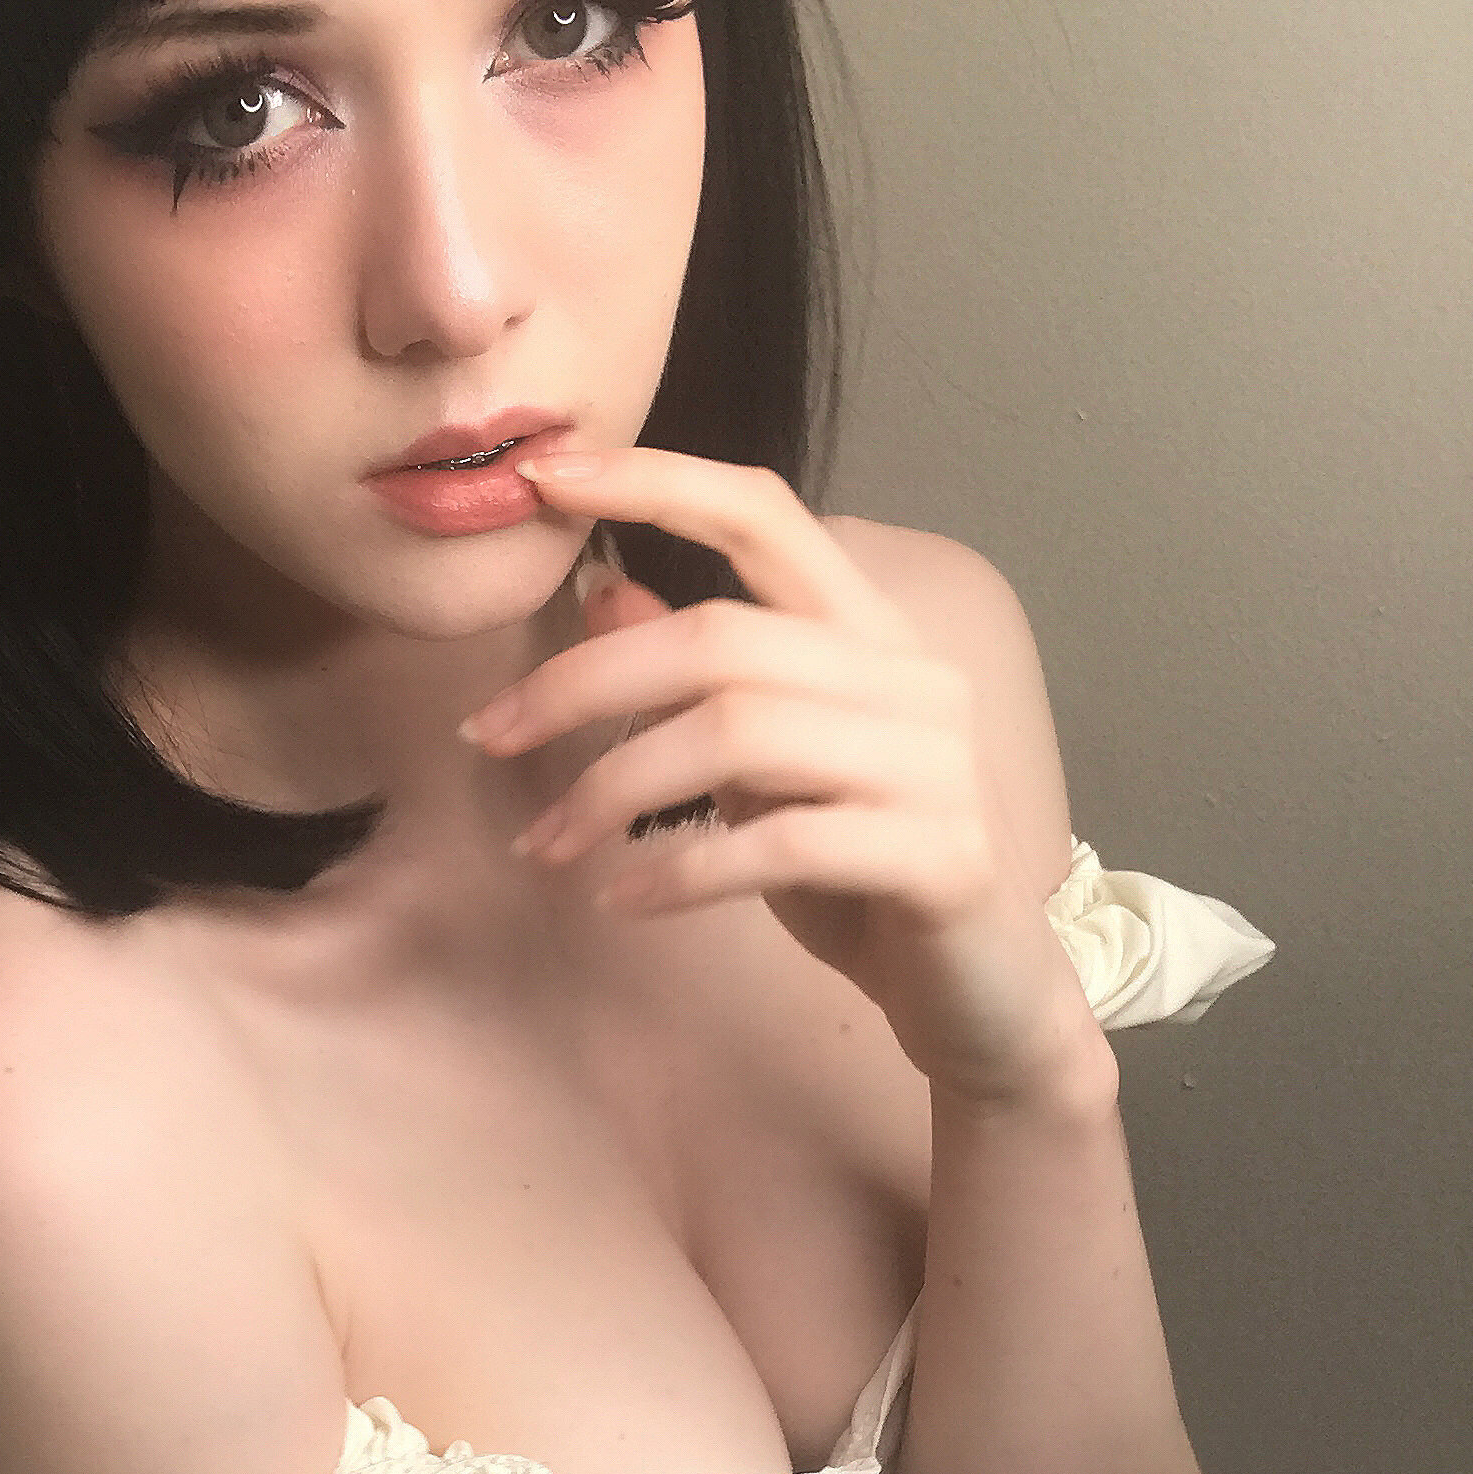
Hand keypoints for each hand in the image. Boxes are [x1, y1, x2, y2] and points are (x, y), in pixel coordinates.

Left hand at [460, 447, 1098, 1108]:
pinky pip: (782, 845)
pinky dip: (682, 872)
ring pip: (740, 736)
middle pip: (719, 638)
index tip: (538, 477)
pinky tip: (622, 899)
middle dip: (581, 684)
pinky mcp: (939, 857)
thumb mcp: (761, 772)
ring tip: (545, 846)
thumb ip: (699, 682)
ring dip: (613, 789)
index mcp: (869, 634)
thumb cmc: (861, 876)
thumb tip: (602, 590)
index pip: (762, 513)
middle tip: (489, 735)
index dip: (650, 481)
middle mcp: (911, 679)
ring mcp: (936, 766)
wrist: (983, 996)